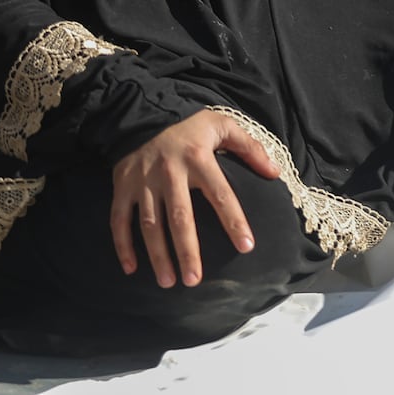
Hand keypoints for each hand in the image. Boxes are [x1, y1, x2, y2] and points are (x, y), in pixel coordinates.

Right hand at [110, 109, 278, 287]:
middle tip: (194, 281)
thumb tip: (274, 173)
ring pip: (149, 224)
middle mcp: (169, 172)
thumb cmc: (188, 126)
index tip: (246, 246)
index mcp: (198, 158)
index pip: (220, 193)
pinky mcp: (123, 186)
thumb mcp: (222, 126)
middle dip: (186, 251)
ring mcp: (143, 181)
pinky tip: (132, 269)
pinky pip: (119, 219)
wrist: (142, 112)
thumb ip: (249, 148)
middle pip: (179, 217)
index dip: (233, 220)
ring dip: (157, 255)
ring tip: (168, 282)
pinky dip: (123, 245)